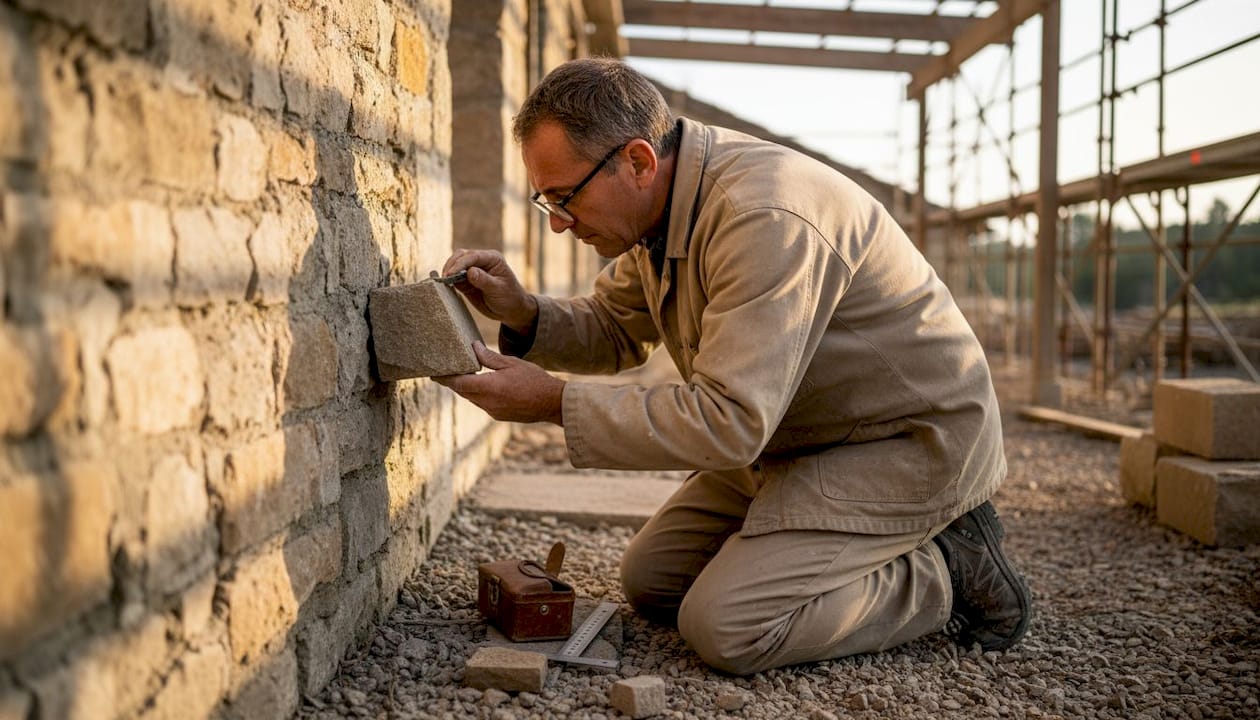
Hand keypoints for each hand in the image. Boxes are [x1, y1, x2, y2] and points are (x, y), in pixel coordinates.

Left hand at [434, 342, 564, 424]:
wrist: (552, 403)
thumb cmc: (534, 379)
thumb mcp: (512, 363)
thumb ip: (489, 357)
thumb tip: (473, 347)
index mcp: (488, 387)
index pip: (458, 383)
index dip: (445, 378)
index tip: (434, 373)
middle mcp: (487, 403)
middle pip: (463, 391)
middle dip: (455, 381)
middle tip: (446, 370)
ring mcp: (493, 411)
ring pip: (473, 398)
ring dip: (468, 388)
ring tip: (465, 375)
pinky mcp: (499, 416)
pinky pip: (483, 404)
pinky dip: (480, 394)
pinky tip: (485, 386)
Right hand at [441, 249, 537, 334]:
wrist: (511, 310)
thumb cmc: (510, 298)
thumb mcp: (498, 290)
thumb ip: (484, 280)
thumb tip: (470, 272)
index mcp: (492, 258)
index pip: (472, 256)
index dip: (460, 264)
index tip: (451, 274)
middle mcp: (481, 261)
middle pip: (461, 256)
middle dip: (451, 265)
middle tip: (445, 278)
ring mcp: (473, 270)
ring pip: (455, 265)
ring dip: (448, 272)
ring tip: (444, 282)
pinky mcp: (467, 281)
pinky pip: (455, 278)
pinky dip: (449, 281)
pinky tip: (446, 286)